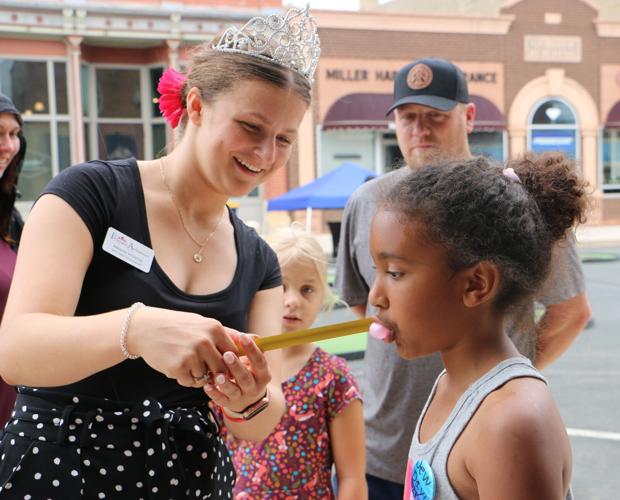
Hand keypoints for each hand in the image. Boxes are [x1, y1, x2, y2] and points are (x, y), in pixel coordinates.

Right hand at [126, 306, 240, 387]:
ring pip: (205, 378)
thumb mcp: (203, 324)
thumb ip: (229, 334)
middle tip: (203, 366)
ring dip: (197, 375)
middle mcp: (205, 342)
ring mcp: (192, 355)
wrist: (145, 329)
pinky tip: (176, 365)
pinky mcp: (178, 368)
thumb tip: (257, 338)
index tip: (221, 363)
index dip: (228, 362)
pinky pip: (190, 382)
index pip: (233, 354)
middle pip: (222, 369)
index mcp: (214, 329)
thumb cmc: (177, 326)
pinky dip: (185, 378)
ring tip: (185, 361)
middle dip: (215, 373)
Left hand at [203, 333, 271, 412]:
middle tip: (227, 354)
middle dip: (237, 366)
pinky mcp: (229, 403)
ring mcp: (241, 396)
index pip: (260, 362)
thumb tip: (251, 336)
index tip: (243, 337)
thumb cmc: (247, 369)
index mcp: (263, 374)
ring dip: (225, 383)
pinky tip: (207, 386)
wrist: (247, 396)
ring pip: (234, 391)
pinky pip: (221, 400)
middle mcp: (254, 386)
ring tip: (217, 374)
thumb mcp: (252, 360)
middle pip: (246, 378)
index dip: (253, 350)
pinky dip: (214, 393)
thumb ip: (249, 348)